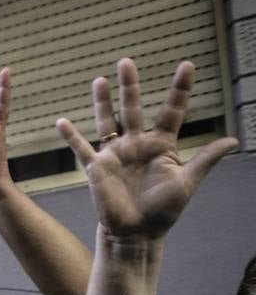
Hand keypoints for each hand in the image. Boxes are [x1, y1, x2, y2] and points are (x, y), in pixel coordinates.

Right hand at [56, 59, 236, 241]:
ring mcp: (116, 155)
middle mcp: (137, 144)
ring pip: (107, 122)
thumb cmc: (163, 210)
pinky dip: (71, 137)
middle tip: (126, 61)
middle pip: (133, 108)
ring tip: (99, 80)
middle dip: (130, 85)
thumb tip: (234, 141)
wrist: (136, 233)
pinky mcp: (96, 169)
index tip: (187, 65)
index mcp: (161, 145)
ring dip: (102, 102)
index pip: (172, 111)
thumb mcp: (188, 183)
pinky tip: (61, 122)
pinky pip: (81, 150)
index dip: (180, 88)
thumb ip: (206, 159)